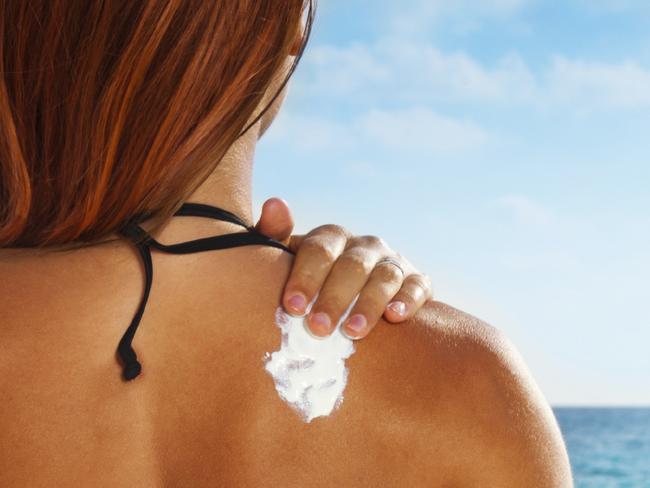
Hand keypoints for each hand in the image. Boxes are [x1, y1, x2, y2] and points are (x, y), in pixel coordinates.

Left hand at [255, 197, 432, 339]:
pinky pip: (417, 287)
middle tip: (317, 328)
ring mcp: (393, 262)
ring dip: (369, 304)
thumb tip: (275, 204)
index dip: (305, 277)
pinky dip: (408, 300)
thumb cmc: (309, 281)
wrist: (351, 297)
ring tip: (353, 332)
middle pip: (352, 266)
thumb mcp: (287, 259)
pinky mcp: (417, 281)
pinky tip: (394, 317)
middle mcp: (364, 246)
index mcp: (332, 238)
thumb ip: (274, 234)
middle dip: (334, 298)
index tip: (292, 307)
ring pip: (384, 277)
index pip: (319, 250)